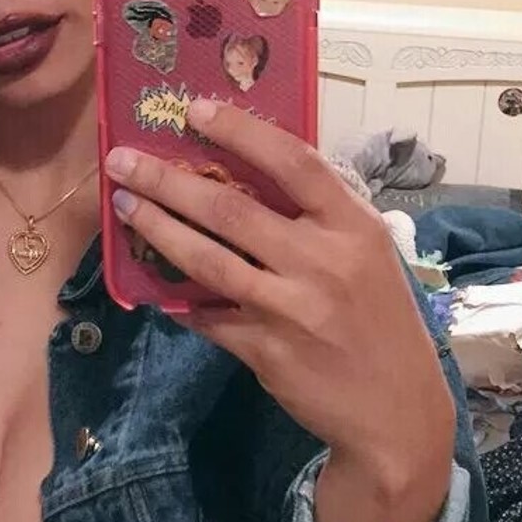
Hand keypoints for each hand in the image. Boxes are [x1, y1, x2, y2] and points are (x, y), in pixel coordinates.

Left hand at [105, 97, 455, 521]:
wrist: (398, 412)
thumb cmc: (379, 320)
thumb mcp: (368, 255)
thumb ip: (319, 216)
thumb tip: (246, 174)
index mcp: (353, 227)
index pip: (294, 162)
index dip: (241, 131)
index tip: (194, 109)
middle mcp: (324, 262)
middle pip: (232, 210)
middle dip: (168, 181)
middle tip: (124, 160)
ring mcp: (292, 309)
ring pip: (208, 261)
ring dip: (158, 229)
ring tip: (124, 205)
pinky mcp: (267, 351)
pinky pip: (207, 315)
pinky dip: (176, 297)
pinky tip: (149, 279)